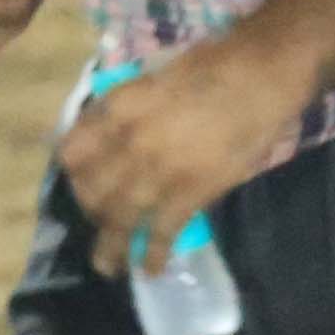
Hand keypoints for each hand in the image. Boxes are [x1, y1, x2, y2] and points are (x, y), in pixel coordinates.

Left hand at [59, 21, 309, 276]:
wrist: (262, 73)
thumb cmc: (212, 66)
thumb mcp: (150, 79)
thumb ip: (125, 109)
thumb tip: (110, 136)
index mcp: (114, 109)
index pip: (72, 152)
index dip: (74, 174)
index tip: (82, 184)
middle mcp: (126, 142)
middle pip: (92, 191)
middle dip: (92, 213)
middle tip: (101, 223)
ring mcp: (157, 170)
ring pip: (119, 218)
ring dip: (110, 248)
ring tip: (109, 267)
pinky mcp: (191, 190)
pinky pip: (161, 230)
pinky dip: (151, 253)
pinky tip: (150, 269)